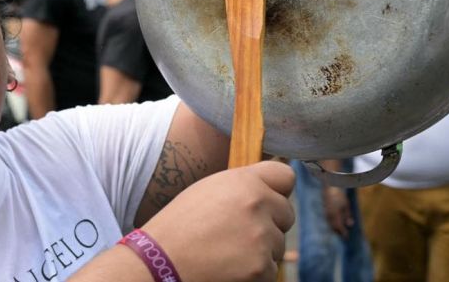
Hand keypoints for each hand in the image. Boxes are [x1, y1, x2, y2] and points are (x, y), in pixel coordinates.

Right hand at [141, 161, 294, 281]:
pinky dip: (254, 272)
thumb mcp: (209, 190)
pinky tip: (229, 267)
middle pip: (287, 213)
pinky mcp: (261, 268)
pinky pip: (271, 270)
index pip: (286, 176)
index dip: (277, 190)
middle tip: (239, 232)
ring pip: (278, 244)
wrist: (160, 261)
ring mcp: (262, 238)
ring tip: (227, 251)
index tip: (268, 201)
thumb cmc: (180, 224)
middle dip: (271, 223)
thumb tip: (269, 190)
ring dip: (261, 250)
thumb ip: (242, 186)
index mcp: (245, 181)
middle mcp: (258, 205)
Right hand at [322, 186, 352, 238]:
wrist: (330, 186)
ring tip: (340, 230)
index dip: (343, 233)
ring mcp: (326, 212)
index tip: (347, 238)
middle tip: (344, 235)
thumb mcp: (346, 205)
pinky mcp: (325, 209)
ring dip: (335, 228)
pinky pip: (328, 220)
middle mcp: (329, 215)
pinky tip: (335, 222)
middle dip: (339, 232)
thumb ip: (348, 216)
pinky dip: (332, 223)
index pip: (339, 228)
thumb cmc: (340, 195)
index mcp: (335, 215)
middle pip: (334, 227)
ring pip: (330, 223)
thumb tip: (350, 225)